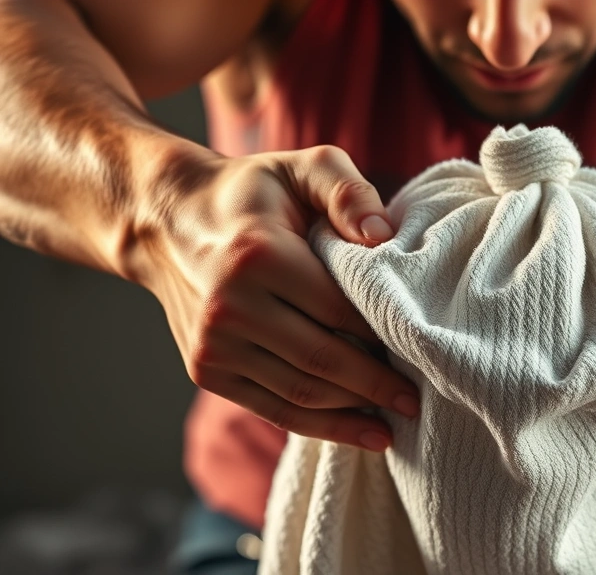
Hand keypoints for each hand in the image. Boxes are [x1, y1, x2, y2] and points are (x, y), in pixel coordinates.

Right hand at [132, 145, 418, 450]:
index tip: (426, 350)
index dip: (386, 336)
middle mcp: (231, 307)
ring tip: (394, 424)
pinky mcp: (205, 369)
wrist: (168, 220)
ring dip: (352, 414)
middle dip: (377, 386)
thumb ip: (348, 191)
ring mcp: (213, 344)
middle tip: (417, 401)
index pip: (342, 312)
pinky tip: (356, 430)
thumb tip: (383, 237)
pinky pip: (272, 408)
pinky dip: (318, 425)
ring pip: (300, 393)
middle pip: (323, 361)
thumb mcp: (303, 167)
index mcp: (259, 257)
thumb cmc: (252, 193)